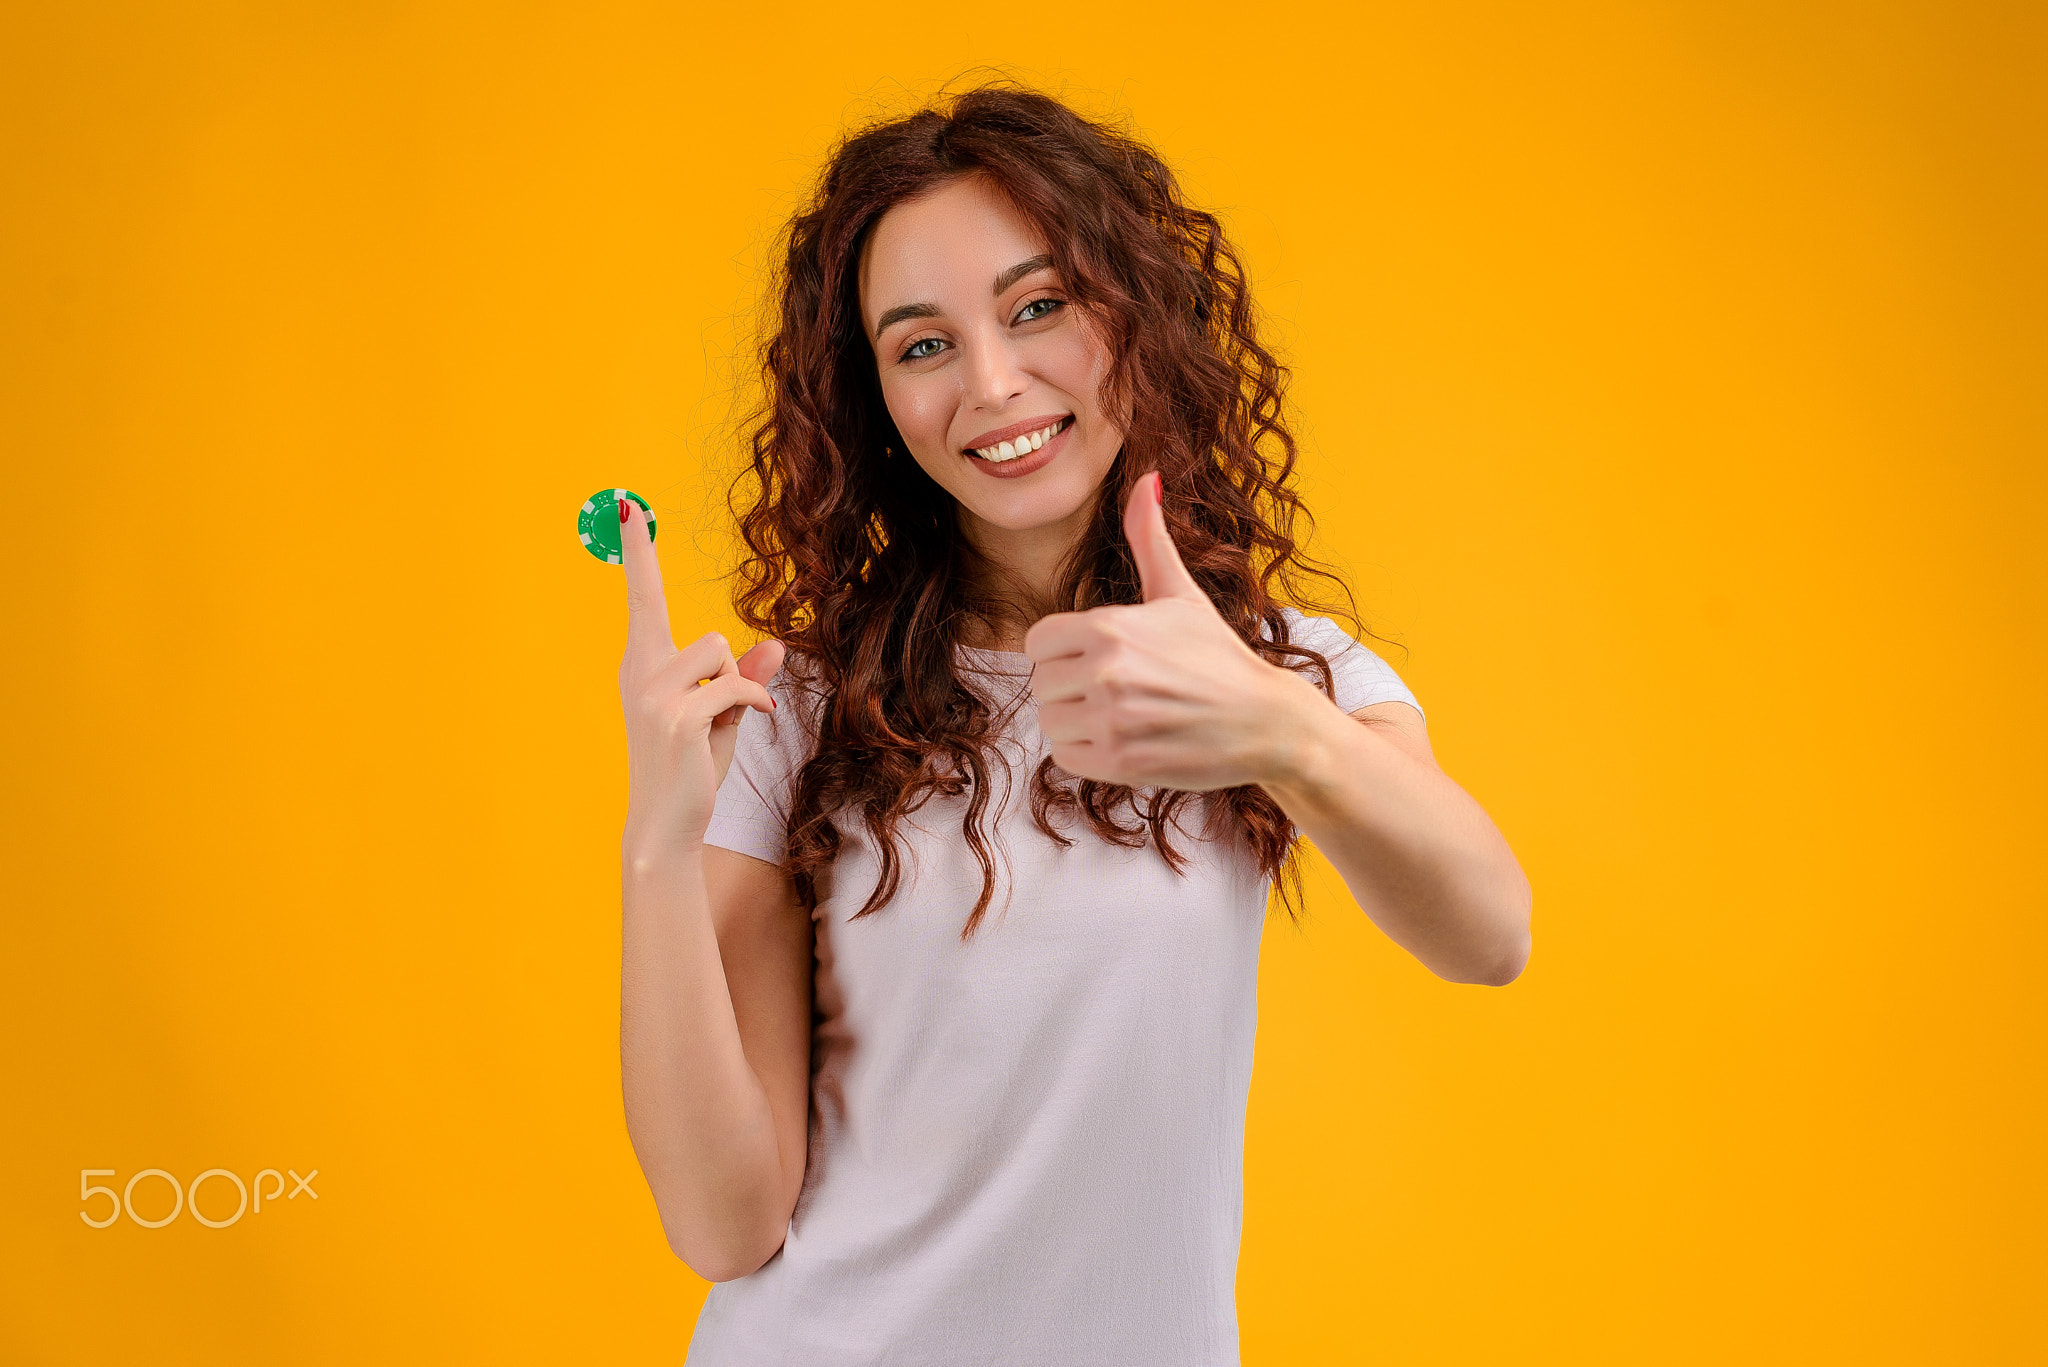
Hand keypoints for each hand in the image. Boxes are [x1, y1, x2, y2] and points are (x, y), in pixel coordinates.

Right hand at [617, 499, 784, 858]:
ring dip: (738, 689)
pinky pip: (736, 687)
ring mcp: (656, 696)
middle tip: (719, 716)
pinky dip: (754, 703)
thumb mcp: (719, 716)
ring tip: (723, 725)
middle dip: (730, 673)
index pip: (642, 599)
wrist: (665, 826)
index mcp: (642, 666)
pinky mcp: (679, 718)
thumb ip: (745, 676)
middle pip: (709, 635)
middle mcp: (641, 673)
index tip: (626, 506)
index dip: (637, 553)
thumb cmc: (689, 771)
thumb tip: (779, 643)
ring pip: (720, 653)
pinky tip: (754, 723)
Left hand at [1023, 471, 1325, 791]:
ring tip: (1127, 717)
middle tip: (1125, 692)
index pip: (1038, 643)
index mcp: (1109, 627)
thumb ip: (1150, 537)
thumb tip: (1148, 479)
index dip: (1065, 653)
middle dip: (1074, 689)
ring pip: (1051, 722)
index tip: (1102, 660)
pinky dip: (1089, 754)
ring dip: (1080, 724)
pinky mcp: (1119, 762)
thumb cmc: (1216, 655)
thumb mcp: (1179, 593)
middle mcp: (1107, 671)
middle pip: (1041, 684)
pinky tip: (1128, 741)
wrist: (1264, 721)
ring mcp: (1112, 719)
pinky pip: (1066, 756)